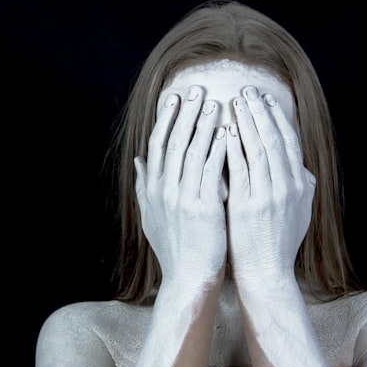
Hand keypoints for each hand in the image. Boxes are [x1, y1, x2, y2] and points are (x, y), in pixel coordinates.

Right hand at [134, 86, 227, 287]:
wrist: (189, 278)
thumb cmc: (176, 248)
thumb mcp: (151, 216)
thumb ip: (144, 186)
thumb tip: (138, 159)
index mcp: (153, 189)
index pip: (158, 144)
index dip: (167, 118)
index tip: (176, 97)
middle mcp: (164, 190)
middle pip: (175, 141)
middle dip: (186, 112)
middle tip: (198, 88)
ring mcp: (183, 198)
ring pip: (193, 150)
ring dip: (204, 123)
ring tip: (215, 102)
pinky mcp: (204, 207)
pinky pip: (212, 170)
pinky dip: (218, 148)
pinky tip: (227, 132)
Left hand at [225, 86, 314, 286]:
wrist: (267, 273)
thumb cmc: (279, 242)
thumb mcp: (300, 211)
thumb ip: (301, 185)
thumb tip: (300, 164)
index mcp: (300, 185)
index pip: (289, 142)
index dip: (278, 118)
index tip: (266, 99)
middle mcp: (287, 187)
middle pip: (274, 139)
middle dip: (261, 112)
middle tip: (248, 90)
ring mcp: (267, 196)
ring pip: (258, 149)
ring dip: (247, 122)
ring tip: (235, 102)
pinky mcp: (247, 206)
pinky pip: (239, 169)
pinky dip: (234, 148)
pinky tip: (226, 131)